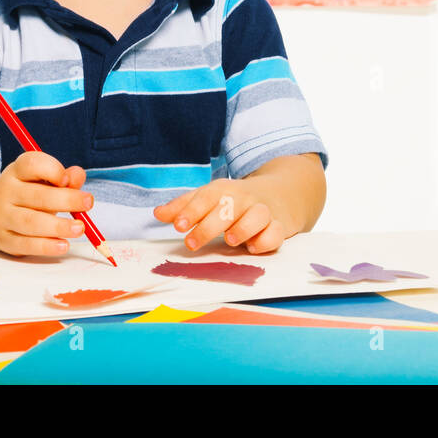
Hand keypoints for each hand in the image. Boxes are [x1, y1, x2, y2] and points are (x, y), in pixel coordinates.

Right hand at [0, 151, 93, 256]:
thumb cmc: (29, 195)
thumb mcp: (44, 181)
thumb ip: (64, 177)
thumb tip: (77, 176)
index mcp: (16, 171)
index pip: (31, 164)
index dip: (51, 170)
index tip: (67, 180)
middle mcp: (5, 191)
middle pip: (36, 195)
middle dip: (66, 200)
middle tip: (88, 203)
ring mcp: (2, 216)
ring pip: (31, 222)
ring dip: (58, 226)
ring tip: (79, 228)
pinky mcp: (4, 239)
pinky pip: (26, 244)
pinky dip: (46, 246)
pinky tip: (63, 245)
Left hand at [153, 178, 298, 254]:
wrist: (279, 193)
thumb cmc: (235, 200)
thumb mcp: (209, 198)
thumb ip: (184, 207)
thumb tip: (157, 213)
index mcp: (224, 190)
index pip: (206, 197)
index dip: (191, 210)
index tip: (177, 225)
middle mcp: (244, 199)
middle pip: (228, 207)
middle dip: (208, 225)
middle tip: (191, 243)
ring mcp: (263, 211)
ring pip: (257, 215)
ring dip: (243, 227)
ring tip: (229, 240)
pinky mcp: (280, 226)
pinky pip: (276, 232)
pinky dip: (266, 239)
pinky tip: (253, 247)